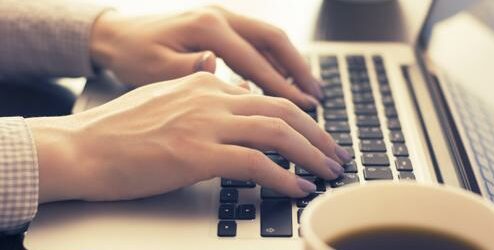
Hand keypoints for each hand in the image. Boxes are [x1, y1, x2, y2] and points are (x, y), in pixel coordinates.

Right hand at [26, 72, 349, 202]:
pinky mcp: (197, 153)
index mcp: (203, 81)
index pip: (265, 95)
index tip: (312, 135)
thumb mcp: (168, 103)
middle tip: (334, 152)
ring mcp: (205, 123)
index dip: (296, 117)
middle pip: (281, 109)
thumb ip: (205, 102)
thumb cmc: (118, 131)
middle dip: (316, 134)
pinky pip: (256, 163)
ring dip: (310, 154)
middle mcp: (210, 96)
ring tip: (327, 171)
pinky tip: (298, 188)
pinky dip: (283, 177)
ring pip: (276, 132)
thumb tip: (238, 106)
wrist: (81, 147)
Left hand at [90, 6, 322, 109]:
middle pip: (274, 40)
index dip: (281, 87)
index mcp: (207, 27)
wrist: (117, 35)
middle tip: (317, 97)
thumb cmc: (133, 56)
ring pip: (269, 38)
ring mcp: (222, 16)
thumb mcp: (156, 69)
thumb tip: (225, 75)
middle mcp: (220, 16)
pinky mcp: (220, 24)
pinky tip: (281, 80)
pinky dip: (274, 60)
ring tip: (308, 90)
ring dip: (291, 64)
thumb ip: (192, 72)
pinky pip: (256, 41)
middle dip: (298, 69)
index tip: (303, 109)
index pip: (255, 60)